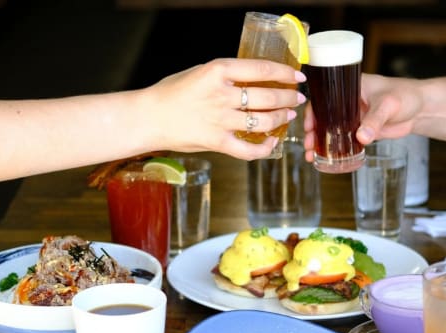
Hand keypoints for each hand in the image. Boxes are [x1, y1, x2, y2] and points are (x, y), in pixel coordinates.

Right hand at [145, 58, 305, 159]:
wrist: (148, 117)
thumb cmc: (172, 93)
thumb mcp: (200, 72)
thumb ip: (226, 76)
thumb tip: (254, 80)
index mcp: (218, 71)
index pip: (262, 70)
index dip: (285, 74)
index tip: (297, 76)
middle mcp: (222, 95)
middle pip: (268, 97)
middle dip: (288, 98)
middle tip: (296, 98)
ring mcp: (221, 120)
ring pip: (264, 121)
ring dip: (281, 118)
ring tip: (288, 115)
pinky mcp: (218, 142)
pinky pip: (249, 150)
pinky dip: (265, 148)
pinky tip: (272, 142)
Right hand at [303, 73, 423, 162]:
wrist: (422, 109)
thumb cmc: (406, 96)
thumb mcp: (388, 105)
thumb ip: (375, 121)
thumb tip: (361, 137)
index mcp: (349, 87)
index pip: (324, 97)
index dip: (312, 111)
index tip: (308, 125)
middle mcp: (347, 102)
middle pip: (323, 116)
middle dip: (312, 132)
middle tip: (308, 145)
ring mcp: (353, 117)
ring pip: (330, 130)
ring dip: (320, 143)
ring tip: (311, 156)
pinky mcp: (361, 131)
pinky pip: (343, 140)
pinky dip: (334, 149)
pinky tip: (326, 159)